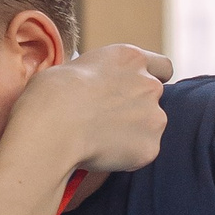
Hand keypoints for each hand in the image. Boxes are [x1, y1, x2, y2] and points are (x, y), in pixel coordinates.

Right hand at [13, 41, 169, 175]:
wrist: (52, 126)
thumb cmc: (51, 95)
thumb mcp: (74, 68)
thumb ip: (99, 76)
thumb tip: (93, 89)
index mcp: (130, 58)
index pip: (163, 67)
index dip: (151, 79)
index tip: (136, 91)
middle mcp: (149, 84)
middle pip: (155, 99)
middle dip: (137, 108)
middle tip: (107, 121)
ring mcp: (154, 117)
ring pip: (151, 126)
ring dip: (133, 132)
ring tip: (99, 139)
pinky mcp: (150, 147)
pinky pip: (142, 152)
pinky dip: (127, 156)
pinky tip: (101, 153)